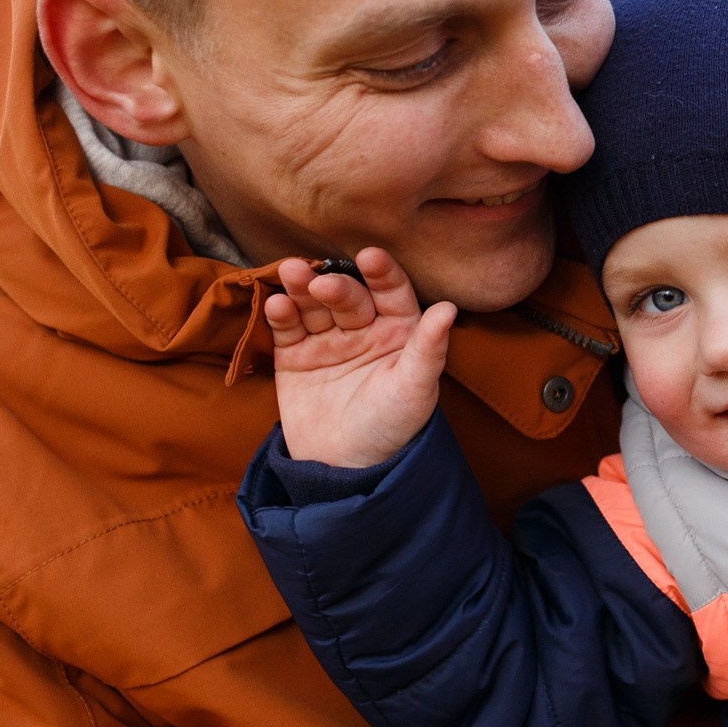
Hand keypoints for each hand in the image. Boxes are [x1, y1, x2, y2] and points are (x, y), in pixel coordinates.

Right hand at [265, 248, 455, 468]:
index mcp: (399, 331)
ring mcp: (328, 340)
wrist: (346, 469)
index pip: (392, 293)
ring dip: (302, 288)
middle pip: (349, 297)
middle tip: (322, 283)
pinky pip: (288, 328)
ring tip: (290, 273)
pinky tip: (278, 304)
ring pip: (315, 305)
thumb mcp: (415, 389)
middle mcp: (364, 329)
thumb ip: (429, 348)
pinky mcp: (295, 356)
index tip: (370, 256)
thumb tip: (449, 308)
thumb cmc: (392, 427)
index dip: (382, 274)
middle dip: (336, 286)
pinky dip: (282, 314)